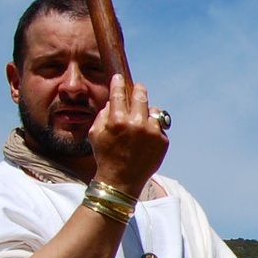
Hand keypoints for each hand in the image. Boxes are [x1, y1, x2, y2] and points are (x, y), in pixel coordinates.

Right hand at [88, 74, 168, 195]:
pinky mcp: (163, 141)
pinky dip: (153, 129)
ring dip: (148, 112)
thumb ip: (103, 114)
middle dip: (139, 90)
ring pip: (154, 111)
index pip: (119, 94)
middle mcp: (136, 124)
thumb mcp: (95, 134)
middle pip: (141, 96)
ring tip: (141, 121)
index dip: (118, 83)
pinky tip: (145, 139)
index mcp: (117, 120)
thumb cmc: (105, 156)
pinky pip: (160, 127)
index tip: (119, 78)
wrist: (121, 180)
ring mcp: (152, 132)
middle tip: (139, 88)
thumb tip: (112, 101)